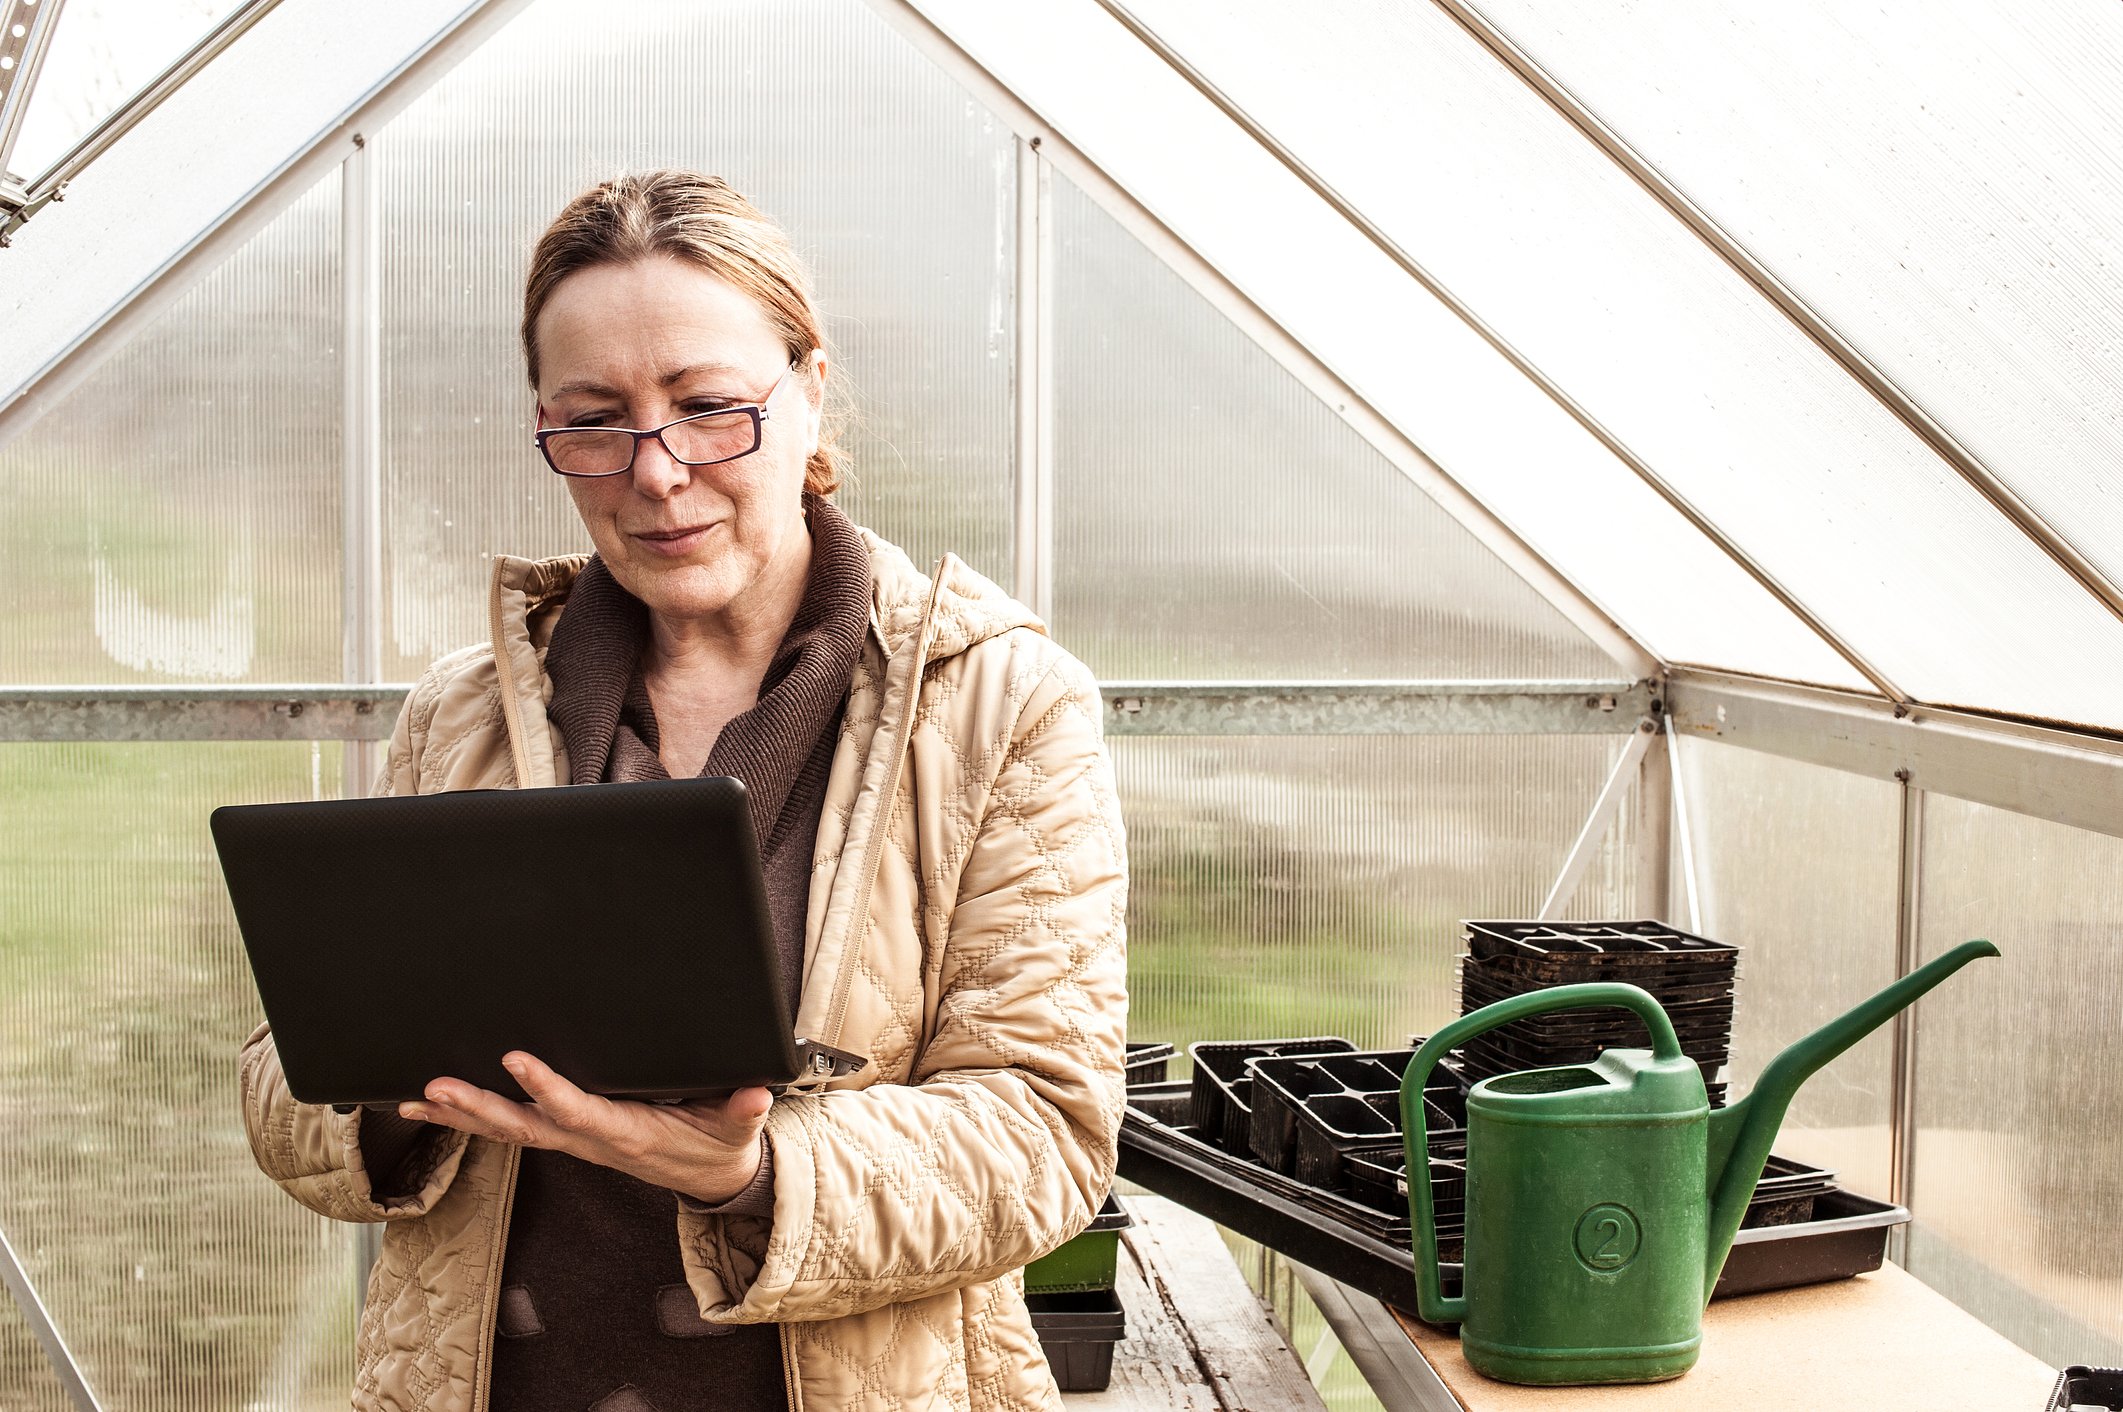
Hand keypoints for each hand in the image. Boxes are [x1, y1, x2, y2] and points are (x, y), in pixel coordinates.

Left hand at [401, 1052, 771, 1204]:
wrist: (710, 1175)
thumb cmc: (719, 1143)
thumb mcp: (738, 1128)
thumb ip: (743, 1111)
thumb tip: (755, 1095)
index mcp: (627, 1133)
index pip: (580, 1111)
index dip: (547, 1089)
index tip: (515, 1059)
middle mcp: (589, 1141)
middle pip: (524, 1127)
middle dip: (478, 1108)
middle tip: (436, 1088)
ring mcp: (573, 1141)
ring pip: (507, 1130)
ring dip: (460, 1115)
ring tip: (414, 1097)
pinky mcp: (566, 1136)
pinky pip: (510, 1127)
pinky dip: (468, 1119)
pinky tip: (431, 1106)